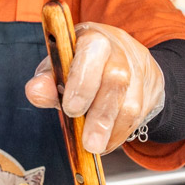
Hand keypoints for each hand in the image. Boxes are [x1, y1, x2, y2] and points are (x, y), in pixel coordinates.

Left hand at [24, 23, 164, 153]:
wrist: (123, 63)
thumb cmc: (83, 66)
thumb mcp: (61, 68)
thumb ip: (47, 81)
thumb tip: (35, 90)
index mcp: (93, 38)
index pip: (92, 51)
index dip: (82, 81)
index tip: (71, 109)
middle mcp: (120, 50)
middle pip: (117, 79)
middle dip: (100, 115)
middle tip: (89, 143)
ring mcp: (139, 70)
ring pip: (131, 103)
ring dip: (111, 130)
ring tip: (95, 147)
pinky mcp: (150, 91)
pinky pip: (138, 118)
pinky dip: (119, 135)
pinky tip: (106, 143)